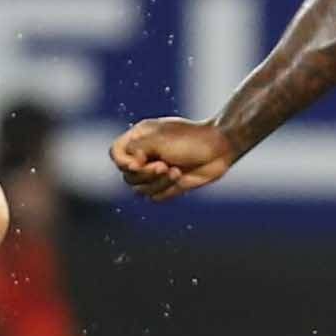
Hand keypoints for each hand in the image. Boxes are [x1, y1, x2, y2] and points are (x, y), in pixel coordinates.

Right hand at [110, 117, 236, 201]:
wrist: (220, 148)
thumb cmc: (191, 139)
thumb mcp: (160, 139)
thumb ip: (137, 149)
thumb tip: (129, 166)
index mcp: (140, 138)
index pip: (116, 153)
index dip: (123, 162)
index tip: (138, 163)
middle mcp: (145, 154)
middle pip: (127, 175)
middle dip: (145, 174)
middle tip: (164, 166)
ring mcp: (156, 171)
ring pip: (139, 189)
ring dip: (157, 183)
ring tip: (175, 172)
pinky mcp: (168, 185)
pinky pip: (154, 197)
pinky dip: (166, 190)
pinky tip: (181, 178)